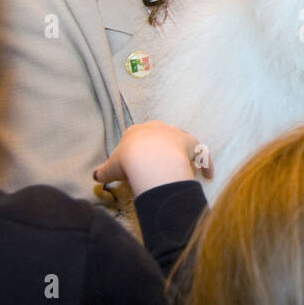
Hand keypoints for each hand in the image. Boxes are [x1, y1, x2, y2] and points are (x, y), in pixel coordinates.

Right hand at [94, 121, 210, 197]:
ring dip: (182, 154)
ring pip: (181, 142)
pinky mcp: (191, 143)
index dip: (138, 151)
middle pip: (160, 137)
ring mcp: (175, 133)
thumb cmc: (127, 161)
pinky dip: (205, 163)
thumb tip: (96, 176)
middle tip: (159, 166)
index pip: (138, 138)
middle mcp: (157, 128)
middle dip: (160, 149)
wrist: (147, 157)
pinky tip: (207, 175)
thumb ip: (104, 171)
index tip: (138, 163)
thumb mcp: (111, 167)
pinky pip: (201, 153)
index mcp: (136, 131)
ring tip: (182, 168)